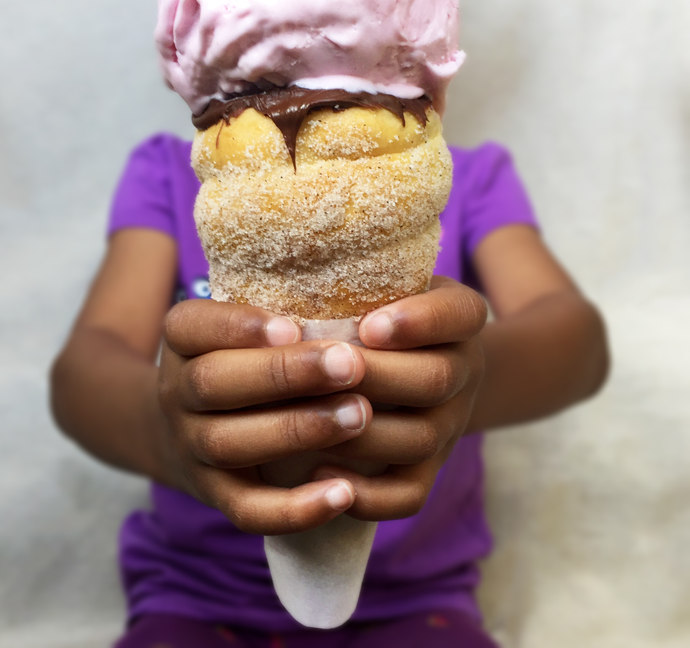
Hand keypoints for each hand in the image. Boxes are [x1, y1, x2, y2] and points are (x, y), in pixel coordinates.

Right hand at [155, 299, 373, 534]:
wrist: (197, 422)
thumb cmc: (247, 354)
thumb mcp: (246, 323)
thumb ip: (283, 307)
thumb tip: (355, 298)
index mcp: (182, 338)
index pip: (192, 326)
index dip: (239, 326)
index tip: (293, 327)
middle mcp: (177, 392)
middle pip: (213, 383)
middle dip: (284, 374)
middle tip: (350, 364)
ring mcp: (191, 446)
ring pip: (229, 444)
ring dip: (298, 429)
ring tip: (358, 415)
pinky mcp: (216, 495)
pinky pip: (247, 510)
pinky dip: (294, 509)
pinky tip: (344, 493)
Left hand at [312, 277, 486, 521]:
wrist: (424, 360)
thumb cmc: (383, 311)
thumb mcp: (388, 282)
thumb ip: (362, 278)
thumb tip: (293, 263)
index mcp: (460, 318)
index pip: (457, 314)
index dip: (418, 322)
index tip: (370, 325)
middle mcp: (464, 371)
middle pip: (435, 380)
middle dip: (377, 377)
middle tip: (326, 371)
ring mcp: (449, 425)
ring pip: (419, 438)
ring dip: (361, 433)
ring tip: (308, 420)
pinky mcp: (429, 468)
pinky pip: (409, 494)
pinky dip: (367, 494)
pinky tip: (318, 474)